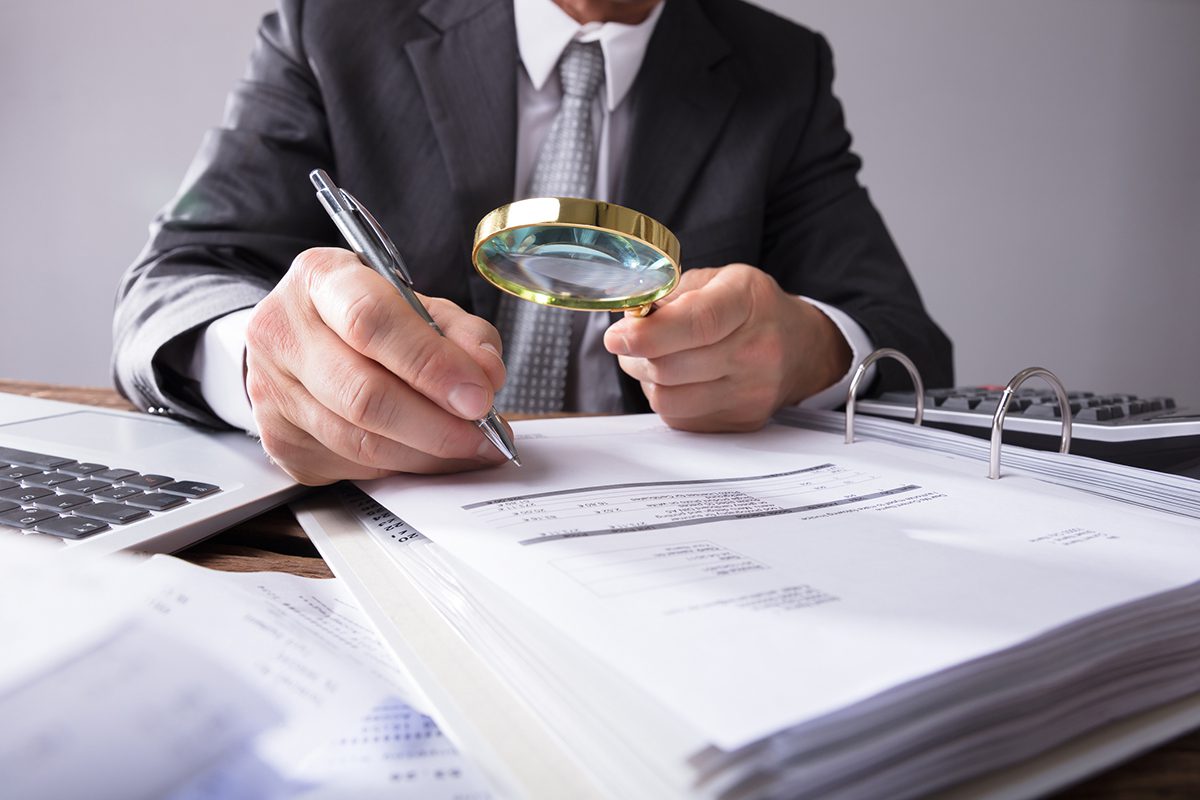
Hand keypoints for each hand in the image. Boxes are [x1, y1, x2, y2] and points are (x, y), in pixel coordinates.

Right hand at [244, 248, 508, 483]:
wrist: (298, 339)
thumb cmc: (365, 315)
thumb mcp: (416, 303)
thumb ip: (459, 332)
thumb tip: (487, 376)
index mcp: (319, 280)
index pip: (372, 322)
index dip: (431, 364)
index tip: (478, 395)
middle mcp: (282, 333)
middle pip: (363, 395)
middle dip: (437, 424)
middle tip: (484, 433)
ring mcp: (271, 392)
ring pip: (360, 442)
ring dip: (427, 454)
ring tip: (470, 447)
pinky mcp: (279, 441)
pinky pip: (353, 467)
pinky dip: (403, 466)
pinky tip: (430, 455)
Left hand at [604, 263, 850, 431]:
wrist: (801, 347)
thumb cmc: (753, 308)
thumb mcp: (718, 280)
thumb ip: (672, 294)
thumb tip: (629, 321)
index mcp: (748, 301)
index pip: (697, 323)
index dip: (648, 333)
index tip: (616, 337)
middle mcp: (756, 351)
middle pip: (671, 367)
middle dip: (635, 354)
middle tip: (629, 340)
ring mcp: (751, 393)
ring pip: (668, 399)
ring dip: (647, 380)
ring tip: (656, 359)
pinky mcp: (741, 422)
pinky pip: (680, 419)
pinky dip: (667, 399)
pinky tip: (679, 379)